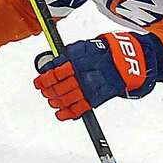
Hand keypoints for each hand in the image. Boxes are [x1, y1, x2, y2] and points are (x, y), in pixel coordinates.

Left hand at [32, 32, 156, 120]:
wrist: (124, 61)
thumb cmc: (102, 52)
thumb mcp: (82, 47)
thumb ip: (66, 56)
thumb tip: (50, 64)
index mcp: (76, 62)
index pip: (54, 73)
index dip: (44, 80)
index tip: (39, 82)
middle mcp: (81, 76)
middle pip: (58, 88)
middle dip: (49, 91)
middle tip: (45, 92)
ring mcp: (88, 89)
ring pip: (66, 99)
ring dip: (56, 102)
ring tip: (52, 101)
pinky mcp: (95, 99)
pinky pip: (78, 109)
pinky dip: (68, 114)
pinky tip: (60, 114)